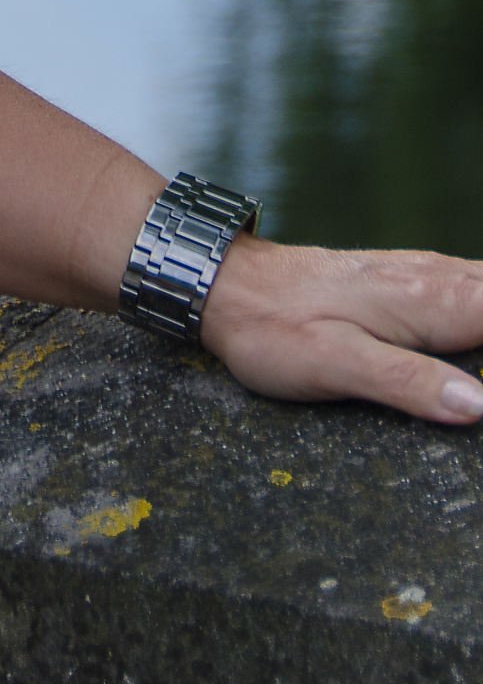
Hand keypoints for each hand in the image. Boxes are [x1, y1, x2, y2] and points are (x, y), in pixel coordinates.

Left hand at [199, 234, 482, 424]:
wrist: (227, 284)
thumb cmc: (274, 328)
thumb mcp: (334, 364)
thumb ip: (408, 383)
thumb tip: (480, 407)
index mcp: (430, 300)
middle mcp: (437, 278)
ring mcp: (426, 276)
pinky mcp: (412, 284)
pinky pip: (477, 294)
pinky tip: (482, 353)